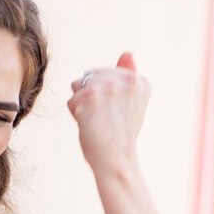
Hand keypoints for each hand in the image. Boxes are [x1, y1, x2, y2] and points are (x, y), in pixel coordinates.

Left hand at [67, 52, 150, 174]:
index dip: (106, 97)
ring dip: (82, 105)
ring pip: (79, 86)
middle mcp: (128, 80)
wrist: (116, 162)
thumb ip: (129, 76)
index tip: (117, 115)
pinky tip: (89, 126)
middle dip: (91, 97)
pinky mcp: (90, 95)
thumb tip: (127, 52)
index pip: (107, 76)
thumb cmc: (120, 137)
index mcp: (141, 81)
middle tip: (105, 120)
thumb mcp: (130, 104)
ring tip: (97, 122)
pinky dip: (75, 115)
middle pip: (91, 77)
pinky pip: (72, 100)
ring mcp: (109, 85)